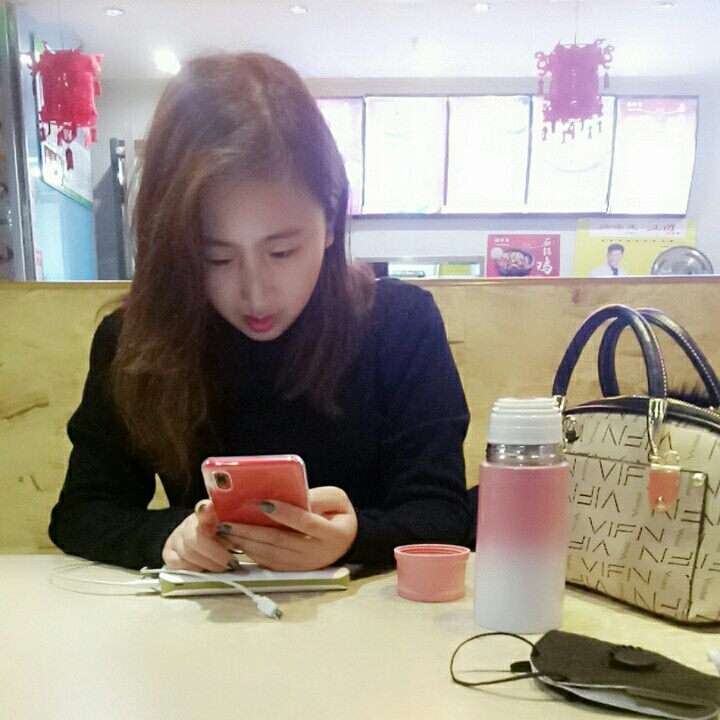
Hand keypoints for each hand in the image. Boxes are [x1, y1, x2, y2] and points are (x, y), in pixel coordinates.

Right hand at [162, 500, 236, 571]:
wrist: (200, 540)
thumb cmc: (221, 535)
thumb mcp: (230, 530)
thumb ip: (232, 529)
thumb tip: (237, 535)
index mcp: (205, 512)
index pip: (203, 509)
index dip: (205, 510)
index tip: (208, 508)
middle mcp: (187, 523)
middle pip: (196, 539)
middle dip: (215, 554)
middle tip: (232, 563)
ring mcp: (175, 538)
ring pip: (188, 554)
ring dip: (209, 564)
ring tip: (223, 567)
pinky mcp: (168, 553)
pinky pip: (179, 564)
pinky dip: (195, 569)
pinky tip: (206, 568)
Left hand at [218, 486, 357, 571]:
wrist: (348, 541)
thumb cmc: (339, 514)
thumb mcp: (337, 499)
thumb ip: (318, 498)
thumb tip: (291, 497)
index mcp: (333, 534)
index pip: (306, 522)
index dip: (285, 513)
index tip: (263, 502)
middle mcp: (319, 554)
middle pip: (281, 542)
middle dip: (252, 531)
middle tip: (229, 521)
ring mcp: (305, 566)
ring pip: (272, 555)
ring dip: (246, 543)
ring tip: (227, 531)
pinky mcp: (295, 572)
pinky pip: (270, 564)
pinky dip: (252, 553)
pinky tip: (238, 542)